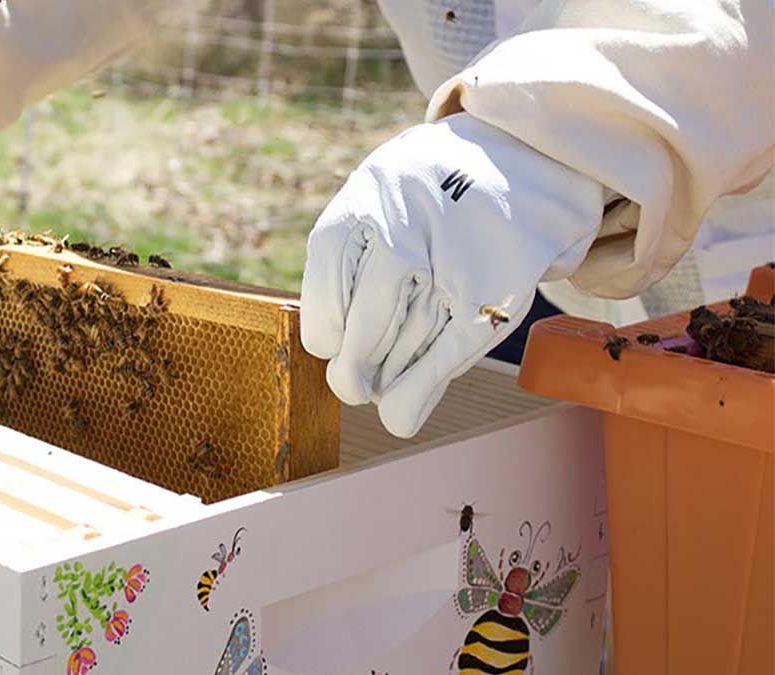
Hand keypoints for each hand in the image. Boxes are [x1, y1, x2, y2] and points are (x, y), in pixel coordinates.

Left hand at [300, 113, 603, 436]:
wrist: (524, 158)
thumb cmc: (431, 201)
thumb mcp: (381, 204)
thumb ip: (348, 270)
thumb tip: (328, 354)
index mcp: (368, 199)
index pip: (327, 280)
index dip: (325, 327)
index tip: (332, 344)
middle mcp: (410, 225)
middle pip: (366, 323)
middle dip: (354, 368)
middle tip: (355, 385)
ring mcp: (457, 256)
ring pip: (408, 343)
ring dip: (391, 377)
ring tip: (387, 380)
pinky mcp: (496, 284)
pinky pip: (449, 352)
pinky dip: (419, 391)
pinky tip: (400, 415)